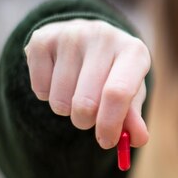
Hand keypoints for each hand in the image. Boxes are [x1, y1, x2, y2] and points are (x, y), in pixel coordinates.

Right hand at [24, 19, 149, 149]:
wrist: (88, 41)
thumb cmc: (114, 74)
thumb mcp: (130, 94)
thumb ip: (133, 118)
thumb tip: (138, 139)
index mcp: (133, 51)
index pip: (117, 93)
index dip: (110, 124)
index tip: (106, 143)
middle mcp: (104, 37)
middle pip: (86, 102)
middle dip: (85, 121)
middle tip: (88, 117)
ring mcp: (71, 34)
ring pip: (59, 100)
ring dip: (65, 109)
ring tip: (75, 92)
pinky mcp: (42, 38)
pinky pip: (39, 89)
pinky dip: (46, 95)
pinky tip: (58, 79)